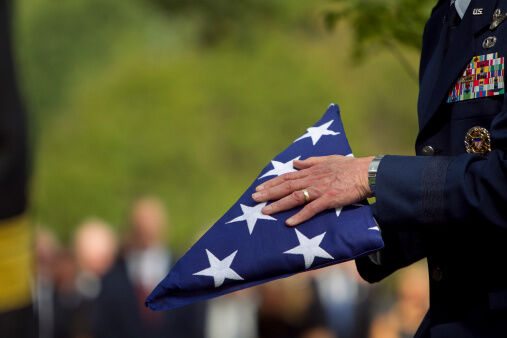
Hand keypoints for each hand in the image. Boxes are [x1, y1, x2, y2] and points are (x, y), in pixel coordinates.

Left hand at [252, 155, 373, 225]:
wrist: (367, 173)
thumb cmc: (350, 166)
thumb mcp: (328, 159)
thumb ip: (311, 161)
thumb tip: (296, 162)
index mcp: (311, 171)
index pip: (287, 177)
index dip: (272, 182)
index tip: (259, 187)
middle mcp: (312, 179)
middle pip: (286, 186)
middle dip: (268, 193)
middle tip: (253, 199)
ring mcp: (320, 189)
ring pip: (294, 197)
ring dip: (279, 204)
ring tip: (265, 211)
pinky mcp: (329, 199)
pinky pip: (312, 209)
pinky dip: (300, 216)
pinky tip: (289, 222)